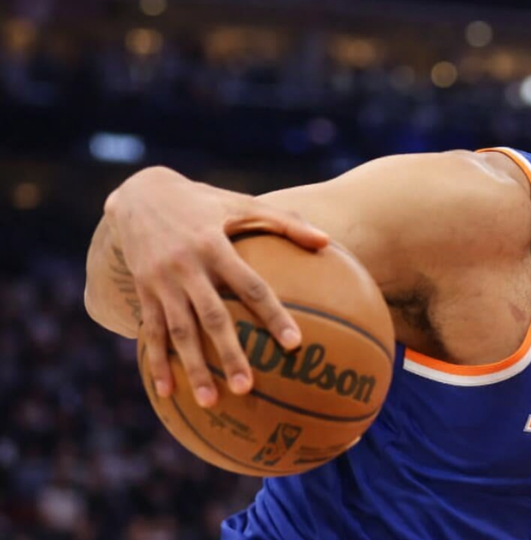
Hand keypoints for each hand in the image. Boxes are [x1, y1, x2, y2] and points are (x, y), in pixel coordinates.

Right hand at [107, 167, 327, 406]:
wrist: (138, 193)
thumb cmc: (204, 201)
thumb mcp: (242, 203)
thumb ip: (286, 222)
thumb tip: (328, 241)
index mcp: (214, 246)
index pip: (250, 285)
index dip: (272, 314)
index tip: (293, 343)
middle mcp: (186, 267)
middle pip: (211, 317)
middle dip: (228, 354)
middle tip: (248, 388)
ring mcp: (161, 282)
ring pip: (179, 332)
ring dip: (193, 368)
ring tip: (211, 402)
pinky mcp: (142, 292)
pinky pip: (151, 332)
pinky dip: (157, 363)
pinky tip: (168, 392)